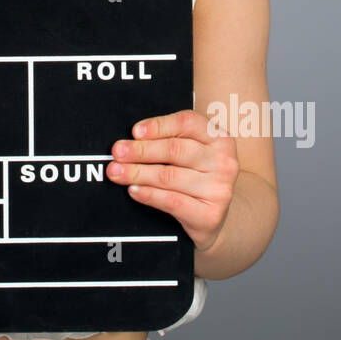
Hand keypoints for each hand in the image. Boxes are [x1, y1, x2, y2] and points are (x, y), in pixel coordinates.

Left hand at [106, 109, 239, 253]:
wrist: (213, 216)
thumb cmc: (195, 176)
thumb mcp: (192, 152)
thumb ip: (170, 139)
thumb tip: (132, 138)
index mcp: (219, 138)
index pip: (188, 123)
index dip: (159, 125)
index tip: (135, 131)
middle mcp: (223, 162)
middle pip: (175, 150)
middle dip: (141, 151)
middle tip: (117, 152)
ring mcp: (219, 189)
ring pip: (169, 176)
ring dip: (137, 173)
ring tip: (117, 172)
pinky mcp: (210, 215)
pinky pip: (172, 201)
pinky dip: (149, 194)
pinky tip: (134, 190)